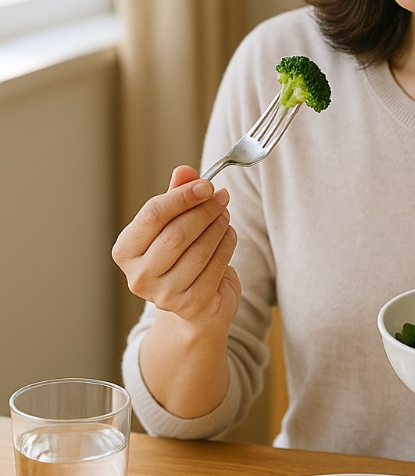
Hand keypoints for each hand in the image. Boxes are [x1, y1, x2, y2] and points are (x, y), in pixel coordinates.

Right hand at [112, 165, 240, 330]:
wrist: (194, 303)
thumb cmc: (179, 255)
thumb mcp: (172, 223)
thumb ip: (176, 196)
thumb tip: (185, 170)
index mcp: (125, 251)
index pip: (153, 215)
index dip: (182, 196)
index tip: (206, 184)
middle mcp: (139, 277)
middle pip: (176, 234)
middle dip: (204, 211)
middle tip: (222, 196)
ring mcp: (164, 295)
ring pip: (199, 251)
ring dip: (218, 227)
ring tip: (225, 214)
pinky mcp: (192, 305)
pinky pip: (216, 266)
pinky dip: (227, 245)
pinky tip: (229, 234)